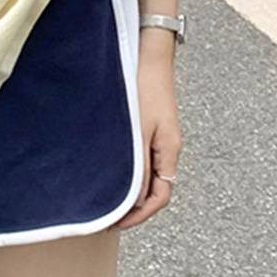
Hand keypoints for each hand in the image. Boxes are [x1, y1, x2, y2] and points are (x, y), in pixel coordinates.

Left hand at [113, 54, 180, 228]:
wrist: (148, 53)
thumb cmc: (145, 86)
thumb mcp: (139, 130)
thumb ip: (139, 165)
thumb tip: (135, 199)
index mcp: (170, 152)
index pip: (160, 198)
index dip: (140, 215)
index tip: (117, 223)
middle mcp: (167, 147)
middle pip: (154, 188)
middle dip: (132, 205)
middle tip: (107, 212)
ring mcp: (159, 135)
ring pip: (147, 171)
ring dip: (129, 185)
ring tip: (105, 192)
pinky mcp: (149, 124)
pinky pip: (141, 154)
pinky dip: (128, 166)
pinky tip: (111, 164)